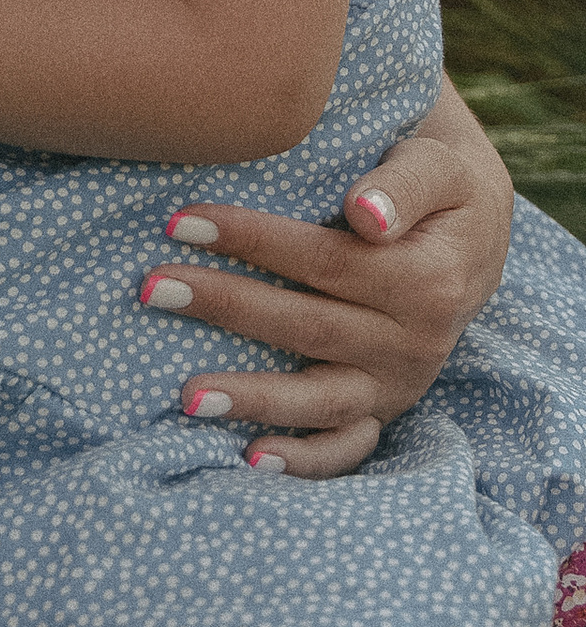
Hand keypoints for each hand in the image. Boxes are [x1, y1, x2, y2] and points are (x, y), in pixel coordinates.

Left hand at [142, 102, 514, 477]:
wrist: (475, 236)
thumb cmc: (439, 188)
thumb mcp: (438, 166)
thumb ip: (403, 185)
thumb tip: (364, 214)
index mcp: (428, 281)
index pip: (323, 259)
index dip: (251, 239)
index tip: (180, 220)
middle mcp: (416, 343)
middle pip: (305, 325)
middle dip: (225, 305)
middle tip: (150, 286)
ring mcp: (398, 383)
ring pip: (319, 398)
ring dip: (251, 397)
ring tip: (186, 396)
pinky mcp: (384, 409)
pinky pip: (345, 445)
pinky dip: (303, 459)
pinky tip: (250, 458)